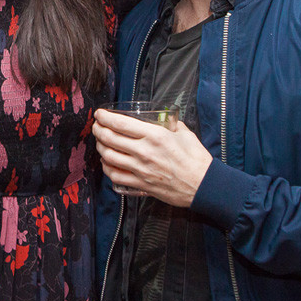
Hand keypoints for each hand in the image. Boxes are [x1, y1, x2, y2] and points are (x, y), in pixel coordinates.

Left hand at [92, 108, 212, 207]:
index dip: (105, 117)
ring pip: (109, 156)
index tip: (99, 114)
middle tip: (96, 126)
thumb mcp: (184, 133)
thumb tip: (161, 118)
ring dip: (100, 147)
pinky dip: (106, 167)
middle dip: (98, 130)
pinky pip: (115, 175)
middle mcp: (144, 151)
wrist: (204, 186)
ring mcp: (140, 169)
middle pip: (110, 138)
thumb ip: (170, 124)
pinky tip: (106, 162)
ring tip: (100, 142)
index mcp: (155, 135)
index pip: (120, 123)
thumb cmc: (196, 159)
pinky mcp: (140, 184)